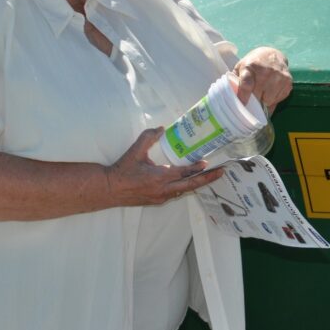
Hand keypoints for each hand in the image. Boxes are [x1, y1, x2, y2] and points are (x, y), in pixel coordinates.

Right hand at [105, 128, 225, 205]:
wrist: (109, 189)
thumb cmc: (122, 170)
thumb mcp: (135, 151)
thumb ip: (148, 137)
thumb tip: (162, 128)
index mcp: (159, 177)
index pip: (183, 173)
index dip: (196, 168)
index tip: (207, 163)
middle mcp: (163, 189)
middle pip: (190, 186)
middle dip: (207, 179)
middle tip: (221, 173)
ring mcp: (160, 197)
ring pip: (183, 191)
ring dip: (197, 184)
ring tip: (210, 176)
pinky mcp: (157, 201)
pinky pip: (175, 193)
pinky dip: (185, 187)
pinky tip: (191, 182)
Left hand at [233, 46, 291, 111]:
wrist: (273, 55)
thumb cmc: (254, 63)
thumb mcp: (241, 66)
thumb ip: (234, 80)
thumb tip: (231, 96)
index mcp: (251, 66)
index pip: (246, 85)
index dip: (243, 96)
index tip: (242, 104)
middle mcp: (266, 71)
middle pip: (258, 95)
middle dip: (253, 100)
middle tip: (252, 98)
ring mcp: (279, 77)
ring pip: (268, 101)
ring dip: (264, 101)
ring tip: (262, 93)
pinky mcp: (288, 82)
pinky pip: (278, 100)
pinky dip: (273, 99)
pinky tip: (271, 91)